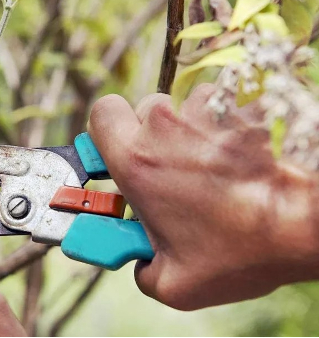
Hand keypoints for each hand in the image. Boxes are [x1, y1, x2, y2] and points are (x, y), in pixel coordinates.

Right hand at [88, 84, 318, 309]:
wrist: (309, 220)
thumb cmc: (244, 249)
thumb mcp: (177, 283)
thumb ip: (141, 270)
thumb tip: (141, 261)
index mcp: (137, 162)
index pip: (101, 113)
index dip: (107, 129)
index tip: (118, 150)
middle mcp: (167, 126)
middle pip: (144, 110)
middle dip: (153, 135)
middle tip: (170, 170)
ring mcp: (207, 110)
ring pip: (185, 108)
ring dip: (191, 132)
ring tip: (214, 170)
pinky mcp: (243, 104)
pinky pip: (221, 107)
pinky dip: (225, 127)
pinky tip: (241, 159)